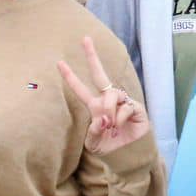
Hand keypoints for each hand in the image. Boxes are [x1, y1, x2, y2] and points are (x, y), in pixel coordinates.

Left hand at [58, 36, 149, 154]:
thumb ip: (93, 132)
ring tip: (111, 126)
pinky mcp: (135, 108)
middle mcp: (108, 100)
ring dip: (109, 110)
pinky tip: (120, 126)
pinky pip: (125, 106)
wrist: (128, 155)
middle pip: (99, 74)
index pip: (80, 89)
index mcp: (95, 107)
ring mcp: (122, 102)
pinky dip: (120, 117)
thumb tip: (102, 118)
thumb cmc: (109, 147)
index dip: (70, 76)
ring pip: (112, 94)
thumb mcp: (94, 144)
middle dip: (92, 56)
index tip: (59, 62)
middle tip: (84, 39)